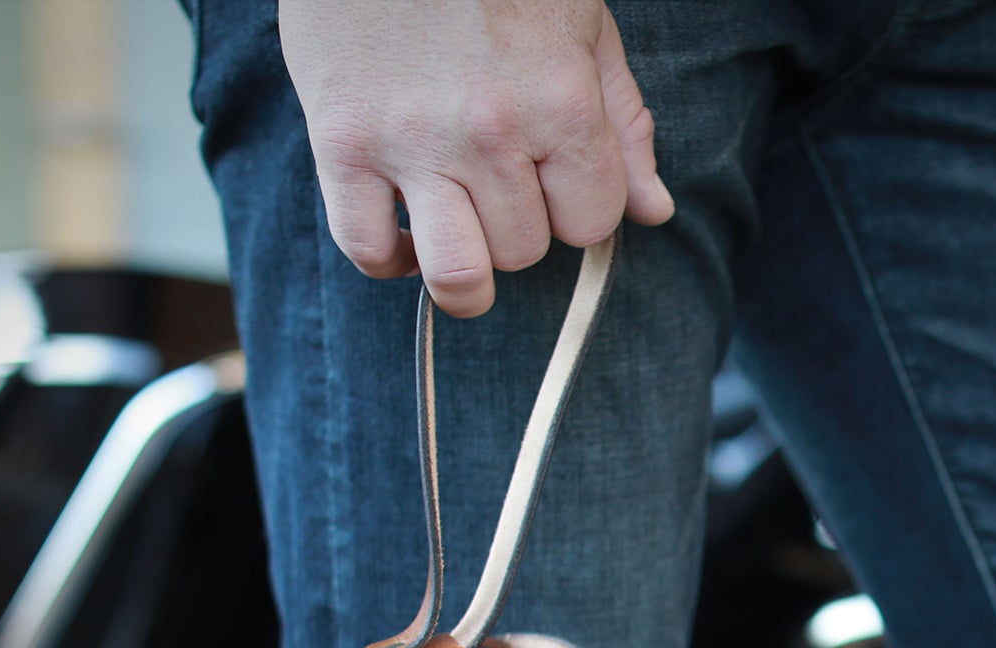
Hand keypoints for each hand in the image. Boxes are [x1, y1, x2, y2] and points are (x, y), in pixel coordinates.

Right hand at [279, 0, 672, 316]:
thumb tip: (655, 211)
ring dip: (464, 268)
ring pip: (457, 272)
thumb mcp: (581, 26)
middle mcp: (491, 131)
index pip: (591, 222)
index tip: (554, 177)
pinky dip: (388, 260)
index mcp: (561, 101)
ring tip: (461, 235)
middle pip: (523, 250)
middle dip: (519, 227)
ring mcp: (411, 141)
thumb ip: (622, 123)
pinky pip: (366, 247)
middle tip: (498, 180)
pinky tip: (404, 235)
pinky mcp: (341, 143)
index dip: (576, 208)